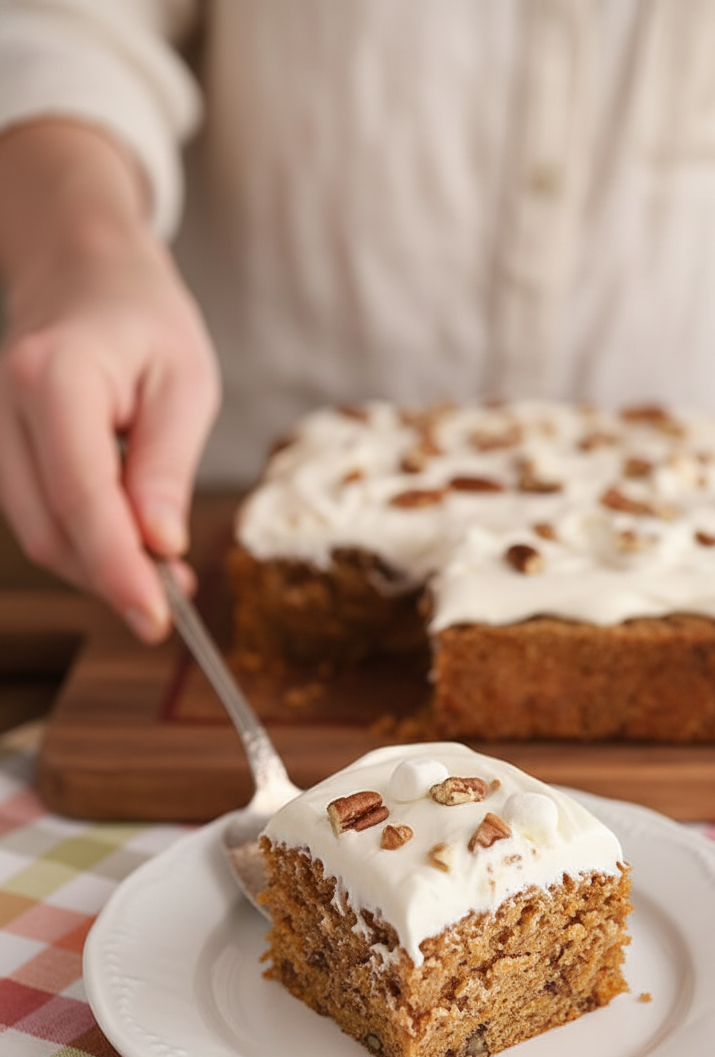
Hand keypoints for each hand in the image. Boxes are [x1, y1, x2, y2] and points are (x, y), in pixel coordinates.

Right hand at [0, 122, 219, 640]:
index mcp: (55, 378)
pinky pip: (37, 516)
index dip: (119, 569)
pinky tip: (130, 548)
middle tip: (174, 603)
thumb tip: (159, 547)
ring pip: (37, 533)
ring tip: (162, 576)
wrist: (84, 270)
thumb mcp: (186, 382)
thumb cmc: (145, 319)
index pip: (82, 498)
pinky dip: (83, 543)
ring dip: (98, 567)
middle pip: (49, 529)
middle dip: (111, 579)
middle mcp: (4, 405)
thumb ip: (167, 465)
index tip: (158, 618)